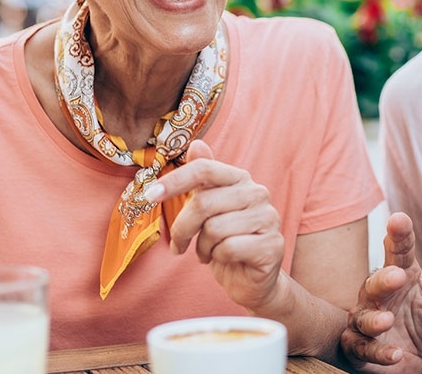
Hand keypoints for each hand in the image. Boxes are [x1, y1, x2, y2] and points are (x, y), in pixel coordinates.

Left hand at [144, 139, 285, 310]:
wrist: (252, 278)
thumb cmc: (226, 239)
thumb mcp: (209, 208)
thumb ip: (202, 177)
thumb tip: (197, 143)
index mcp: (240, 179)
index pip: (205, 169)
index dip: (175, 180)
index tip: (150, 195)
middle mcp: (258, 193)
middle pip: (203, 203)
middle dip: (183, 228)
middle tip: (178, 245)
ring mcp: (268, 218)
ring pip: (214, 229)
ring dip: (202, 247)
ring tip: (208, 252)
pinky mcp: (272, 245)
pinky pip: (228, 249)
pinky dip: (218, 259)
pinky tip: (223, 260)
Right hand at [340, 212, 421, 372]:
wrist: (410, 361)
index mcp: (402, 274)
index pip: (399, 250)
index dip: (398, 234)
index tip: (399, 219)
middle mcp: (380, 293)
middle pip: (376, 280)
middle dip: (383, 278)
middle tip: (397, 275)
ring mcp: (367, 318)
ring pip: (364, 314)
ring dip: (374, 318)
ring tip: (387, 320)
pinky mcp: (359, 346)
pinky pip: (362, 347)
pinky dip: (377, 352)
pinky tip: (395, 354)